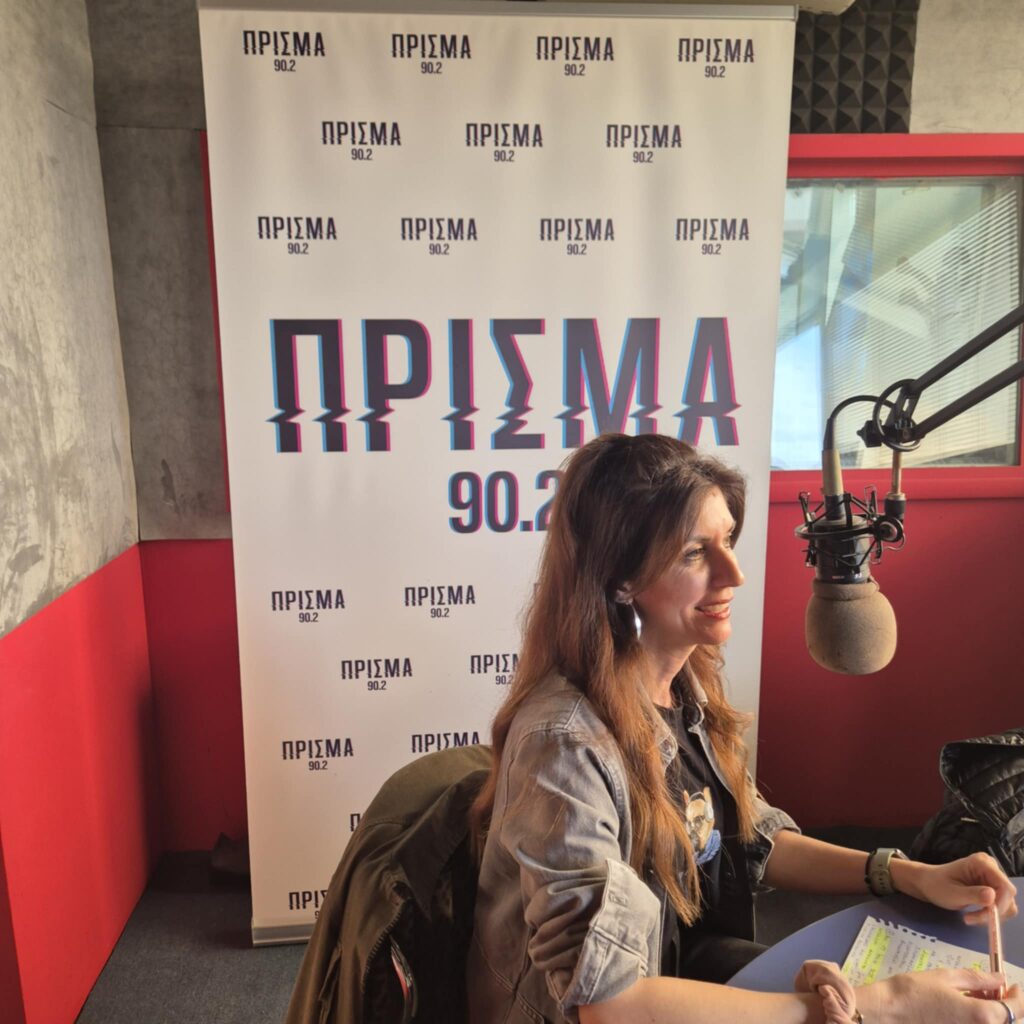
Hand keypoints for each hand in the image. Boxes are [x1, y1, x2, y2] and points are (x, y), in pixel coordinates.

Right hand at [859, 970, 1020, 1023]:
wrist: (889, 1013)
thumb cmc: (915, 991)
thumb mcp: (946, 977)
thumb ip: (977, 979)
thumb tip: (1000, 978)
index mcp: (982, 1016)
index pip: (1015, 1009)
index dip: (1019, 996)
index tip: (1014, 985)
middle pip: (1007, 1021)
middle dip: (1005, 1005)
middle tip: (991, 988)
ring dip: (992, 1013)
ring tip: (977, 996)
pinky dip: (979, 1019)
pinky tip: (965, 1007)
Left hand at [895, 853, 1017, 923]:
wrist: (929, 883)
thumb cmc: (937, 885)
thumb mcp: (953, 893)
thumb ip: (973, 895)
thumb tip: (992, 896)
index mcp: (981, 863)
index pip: (1005, 886)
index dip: (1001, 904)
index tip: (988, 917)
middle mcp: (991, 867)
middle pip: (1007, 896)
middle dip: (994, 912)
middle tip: (972, 919)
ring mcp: (993, 877)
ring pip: (1007, 903)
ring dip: (992, 915)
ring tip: (970, 918)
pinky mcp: (993, 887)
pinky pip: (1001, 905)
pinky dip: (991, 914)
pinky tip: (975, 915)